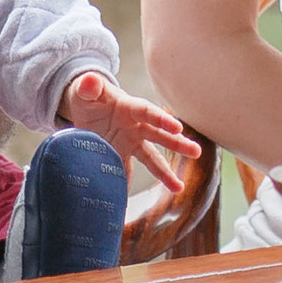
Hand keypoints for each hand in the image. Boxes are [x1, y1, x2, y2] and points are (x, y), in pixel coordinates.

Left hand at [59, 71, 204, 188]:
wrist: (85, 108)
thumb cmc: (89, 95)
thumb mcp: (85, 90)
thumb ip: (88, 86)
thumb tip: (89, 79)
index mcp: (129, 107)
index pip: (148, 112)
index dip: (162, 120)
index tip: (178, 128)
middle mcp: (135, 127)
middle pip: (158, 135)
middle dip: (177, 143)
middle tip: (197, 153)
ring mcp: (130, 143)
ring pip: (151, 158)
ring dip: (164, 172)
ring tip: (179, 188)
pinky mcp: (120, 155)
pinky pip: (127, 172)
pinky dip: (127, 186)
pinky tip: (130, 203)